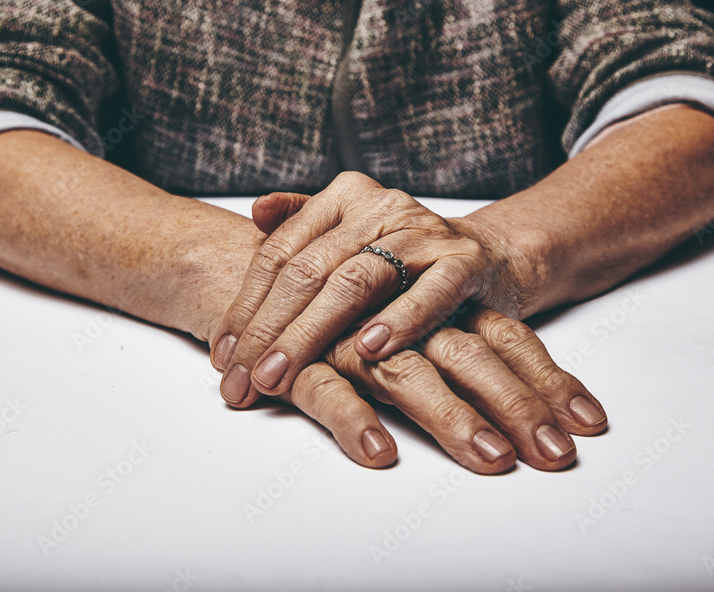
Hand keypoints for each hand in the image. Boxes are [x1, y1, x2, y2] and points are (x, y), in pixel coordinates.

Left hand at [210, 171, 540, 405]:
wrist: (490, 259)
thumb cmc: (406, 260)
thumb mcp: (350, 238)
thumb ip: (302, 227)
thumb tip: (256, 212)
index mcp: (342, 199)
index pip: (280, 255)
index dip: (246, 308)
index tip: (224, 357)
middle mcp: (379, 207)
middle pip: (309, 271)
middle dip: (269, 331)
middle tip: (244, 380)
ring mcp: (423, 231)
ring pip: (356, 281)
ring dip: (314, 333)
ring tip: (282, 374)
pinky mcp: (466, 261)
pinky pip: (430, 291)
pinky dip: (400, 320)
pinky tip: (370, 349)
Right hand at [273, 306, 605, 472]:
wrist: (255, 270)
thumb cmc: (347, 300)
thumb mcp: (411, 312)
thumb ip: (471, 335)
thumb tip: (536, 383)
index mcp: (436, 303)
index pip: (504, 337)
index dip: (549, 379)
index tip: (590, 423)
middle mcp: (403, 317)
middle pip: (471, 357)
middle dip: (519, 406)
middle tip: (556, 455)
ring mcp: (352, 337)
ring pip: (409, 376)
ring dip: (453, 417)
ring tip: (492, 459)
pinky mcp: (302, 361)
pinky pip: (327, 392)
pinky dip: (353, 420)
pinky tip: (380, 453)